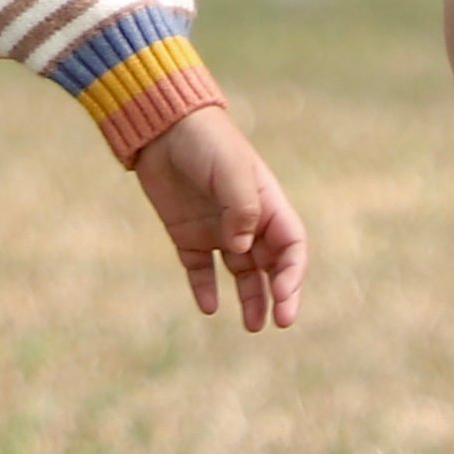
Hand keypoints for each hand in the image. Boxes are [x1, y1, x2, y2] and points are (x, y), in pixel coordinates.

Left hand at [128, 106, 311, 334]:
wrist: (161, 127)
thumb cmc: (204, 141)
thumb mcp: (230, 169)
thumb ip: (242, 208)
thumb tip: (242, 249)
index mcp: (267, 203)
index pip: (291, 245)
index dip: (293, 272)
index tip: (283, 295)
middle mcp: (246, 221)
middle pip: (272, 265)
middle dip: (279, 293)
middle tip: (279, 320)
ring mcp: (217, 229)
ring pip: (241, 273)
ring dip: (250, 298)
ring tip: (253, 326)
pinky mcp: (187, 234)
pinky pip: (201, 269)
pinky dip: (206, 289)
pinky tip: (210, 307)